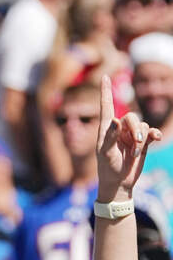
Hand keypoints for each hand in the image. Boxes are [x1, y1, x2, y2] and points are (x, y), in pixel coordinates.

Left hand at [96, 75, 161, 202]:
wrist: (119, 183)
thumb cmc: (107, 168)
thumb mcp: (106, 153)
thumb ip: (111, 137)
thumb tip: (116, 120)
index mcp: (106, 129)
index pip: (106, 106)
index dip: (106, 91)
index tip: (104, 76)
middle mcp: (119, 129)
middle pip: (132, 117)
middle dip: (136, 128)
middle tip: (137, 142)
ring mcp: (131, 135)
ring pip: (143, 125)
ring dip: (142, 137)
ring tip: (136, 152)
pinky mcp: (142, 142)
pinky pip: (151, 131)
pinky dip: (154, 134)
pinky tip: (156, 138)